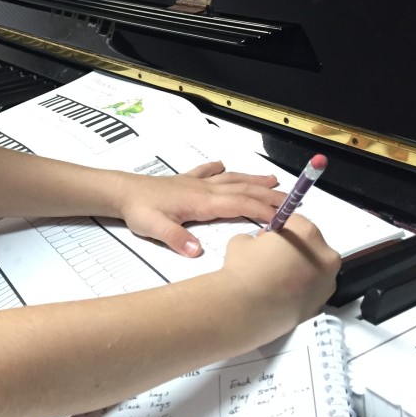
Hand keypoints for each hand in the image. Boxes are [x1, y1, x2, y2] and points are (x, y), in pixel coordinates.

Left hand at [115, 160, 285, 256]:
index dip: (265, 210)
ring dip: (252, 180)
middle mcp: (203, 189)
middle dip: (270, 196)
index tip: (286, 218)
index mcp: (202, 202)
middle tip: (294, 201)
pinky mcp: (184, 181)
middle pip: (243, 190)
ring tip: (273, 181)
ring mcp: (195, 183)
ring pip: (231, 179)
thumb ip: (176, 239)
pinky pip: (206, 172)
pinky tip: (222, 165)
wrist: (121, 191)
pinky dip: (218, 169)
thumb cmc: (138, 209)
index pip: (241, 204)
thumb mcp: (155, 229)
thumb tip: (196, 251)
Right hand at [220, 213, 340, 337]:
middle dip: (295, 248)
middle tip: (273, 257)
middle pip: (311, 245)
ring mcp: (327, 282)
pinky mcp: (322, 303)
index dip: (281, 228)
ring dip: (301, 268)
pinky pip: (313, 288)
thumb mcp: (243, 239)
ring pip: (315, 268)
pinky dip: (302, 288)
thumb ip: (259, 238)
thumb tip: (262, 246)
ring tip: (277, 278)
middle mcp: (324, 256)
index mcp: (307, 234)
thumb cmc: (245, 269)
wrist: (246, 308)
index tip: (271, 236)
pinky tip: (282, 292)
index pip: (297, 222)